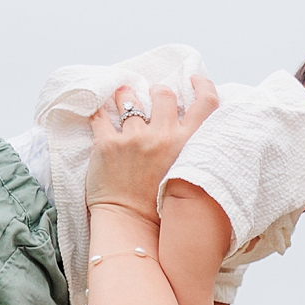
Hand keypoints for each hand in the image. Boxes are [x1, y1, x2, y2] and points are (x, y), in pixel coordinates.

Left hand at [86, 78, 218, 221]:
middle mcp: (162, 137)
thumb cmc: (160, 207)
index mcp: (187, 146)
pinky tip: (98, 110)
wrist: (130, 225)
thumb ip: (190, 150)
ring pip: (128, 99)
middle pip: (163, 94)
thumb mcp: (188, 177)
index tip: (194, 79)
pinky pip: (99, 114)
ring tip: (122, 100)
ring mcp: (133, 139)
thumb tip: (187, 125)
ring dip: (125, 96)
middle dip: (156, 92)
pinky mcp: (106, 144)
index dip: (203, 85)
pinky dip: (98, 110)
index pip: (206, 104)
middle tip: (150, 97)